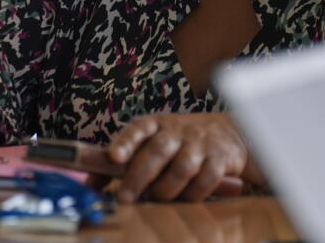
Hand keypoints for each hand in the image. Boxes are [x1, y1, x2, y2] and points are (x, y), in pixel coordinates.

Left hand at [104, 112, 258, 202]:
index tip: (113, 157)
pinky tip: (185, 199)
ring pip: (181, 167)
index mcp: (157, 124)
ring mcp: (201, 143)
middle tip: (124, 197)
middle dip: (139, 176)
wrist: (232, 133)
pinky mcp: (221, 158)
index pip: (139, 128)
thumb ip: (126, 161)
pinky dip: (193, 194)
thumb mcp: (155, 142)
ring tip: (157, 199)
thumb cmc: (183, 142)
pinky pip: (206, 179)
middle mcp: (178, 130)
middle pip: (157, 150)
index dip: (125, 141)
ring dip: (166, 189)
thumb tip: (92, 183)